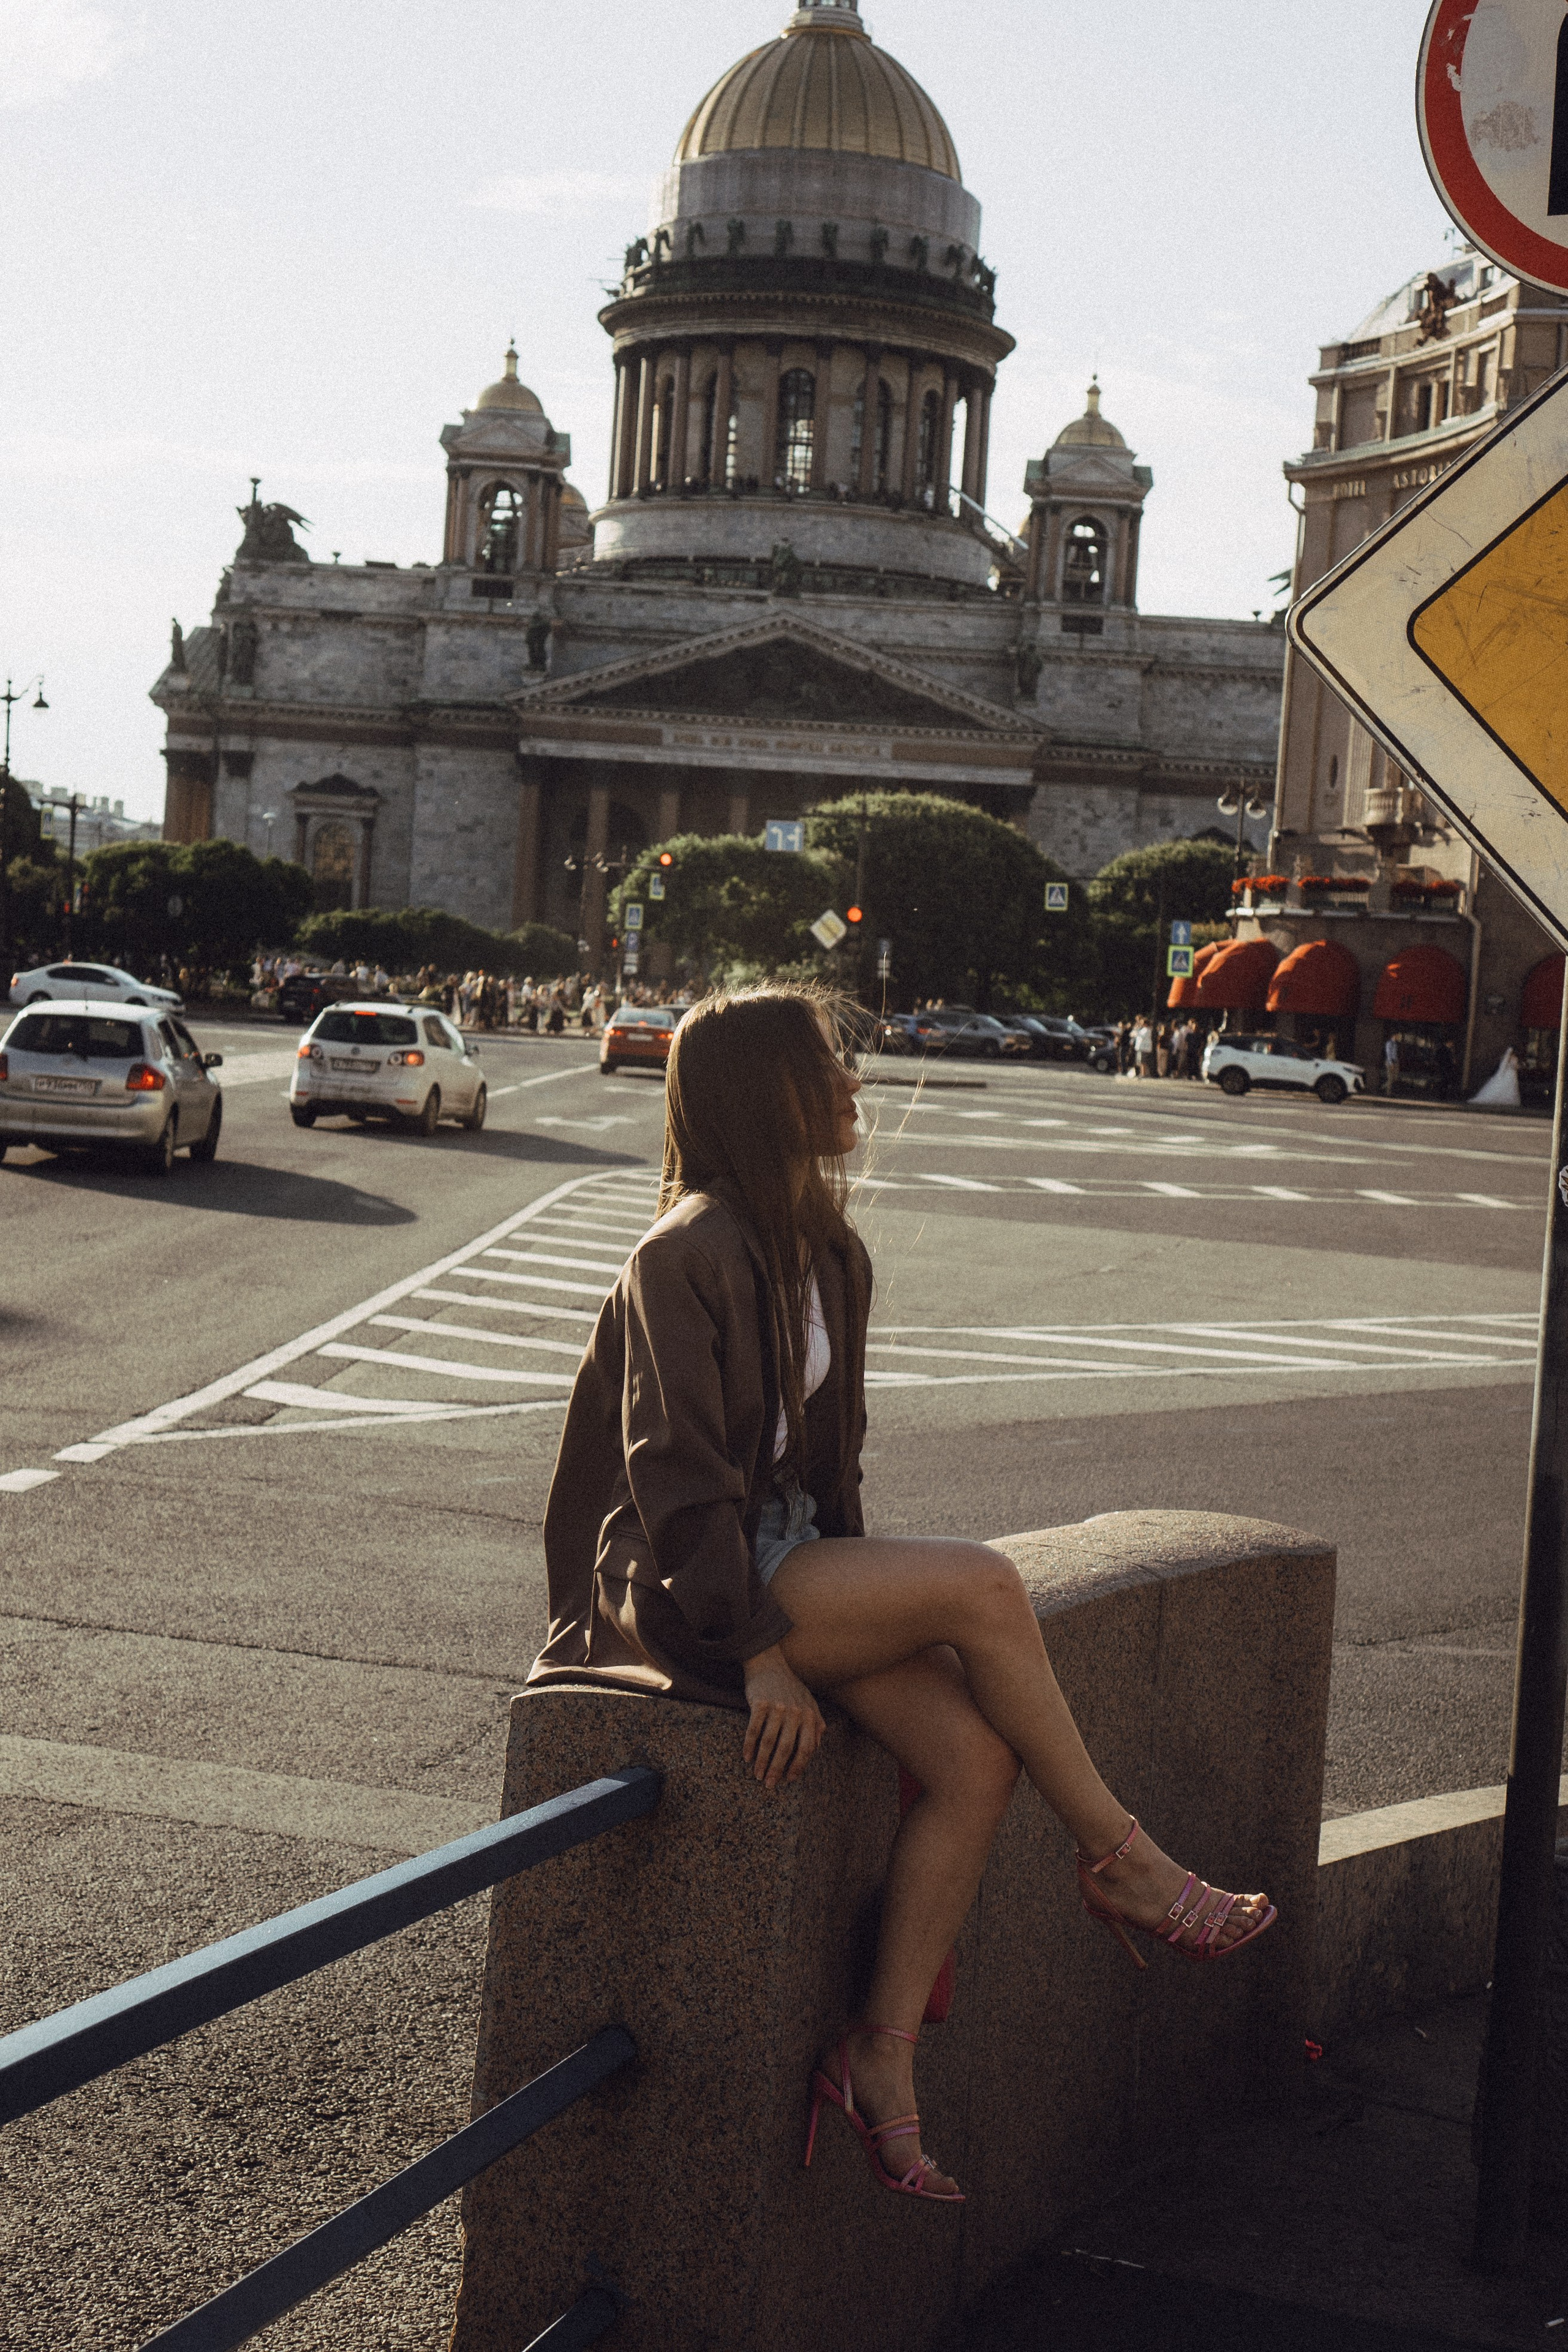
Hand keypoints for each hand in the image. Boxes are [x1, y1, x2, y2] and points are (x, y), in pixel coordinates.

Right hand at [742, 1646, 825, 1789]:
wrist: (769, 1663)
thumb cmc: (789, 1686)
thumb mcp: (808, 1702)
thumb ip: (816, 1723)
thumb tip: (817, 1747)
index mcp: (809, 1715)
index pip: (806, 1748)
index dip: (798, 1767)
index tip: (789, 1779)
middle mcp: (795, 1712)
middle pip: (787, 1748)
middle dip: (778, 1770)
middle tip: (770, 1785)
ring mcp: (777, 1707)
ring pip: (769, 1742)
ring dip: (762, 1762)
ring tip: (757, 1775)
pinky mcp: (760, 1703)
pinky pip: (754, 1730)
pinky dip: (749, 1746)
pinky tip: (746, 1758)